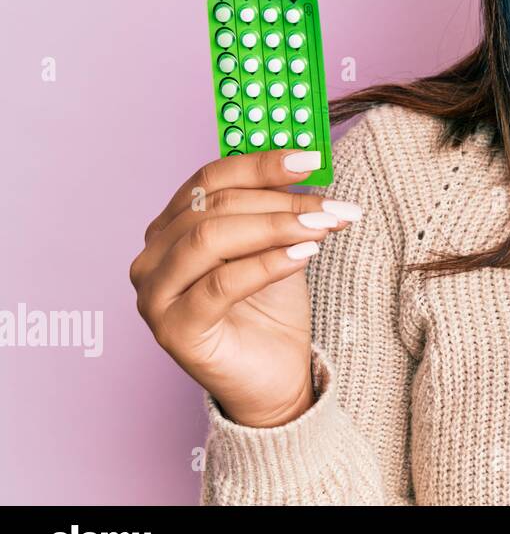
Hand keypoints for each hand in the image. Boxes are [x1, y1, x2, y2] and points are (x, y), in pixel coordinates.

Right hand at [130, 149, 361, 426]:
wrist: (274, 375)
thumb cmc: (270, 307)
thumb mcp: (277, 244)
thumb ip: (275, 206)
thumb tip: (304, 164)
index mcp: (171, 227)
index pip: (209, 178)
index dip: (261, 164)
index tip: (311, 158)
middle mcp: (153, 256)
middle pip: (212, 207)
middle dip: (280, 201)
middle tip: (332, 205)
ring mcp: (155, 295)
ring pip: (210, 239)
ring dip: (276, 227)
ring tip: (323, 227)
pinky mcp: (173, 330)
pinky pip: (220, 284)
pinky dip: (267, 263)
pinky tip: (306, 255)